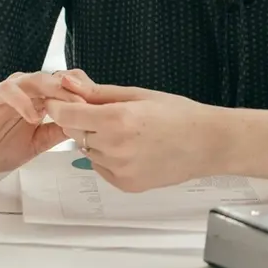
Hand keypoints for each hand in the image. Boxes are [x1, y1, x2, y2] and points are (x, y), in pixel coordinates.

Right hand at [0, 71, 85, 175]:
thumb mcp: (37, 143)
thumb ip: (57, 132)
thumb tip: (84, 126)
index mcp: (38, 99)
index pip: (64, 85)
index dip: (80, 91)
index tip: (96, 105)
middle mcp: (24, 92)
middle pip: (53, 78)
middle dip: (71, 87)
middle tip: (86, 101)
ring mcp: (6, 92)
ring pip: (33, 79)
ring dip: (52, 88)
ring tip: (65, 104)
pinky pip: (7, 90)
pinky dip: (23, 101)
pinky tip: (33, 116)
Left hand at [45, 70, 222, 192]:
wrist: (208, 143)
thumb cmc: (179, 114)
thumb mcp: (139, 94)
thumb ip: (99, 92)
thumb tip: (68, 82)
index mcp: (117, 119)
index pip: (68, 115)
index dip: (60, 106)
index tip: (60, 101)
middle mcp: (114, 147)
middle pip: (76, 133)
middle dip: (83, 122)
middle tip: (107, 115)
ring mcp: (119, 169)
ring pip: (88, 152)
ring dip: (97, 141)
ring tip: (128, 133)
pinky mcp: (125, 184)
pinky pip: (102, 168)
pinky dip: (109, 158)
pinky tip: (134, 149)